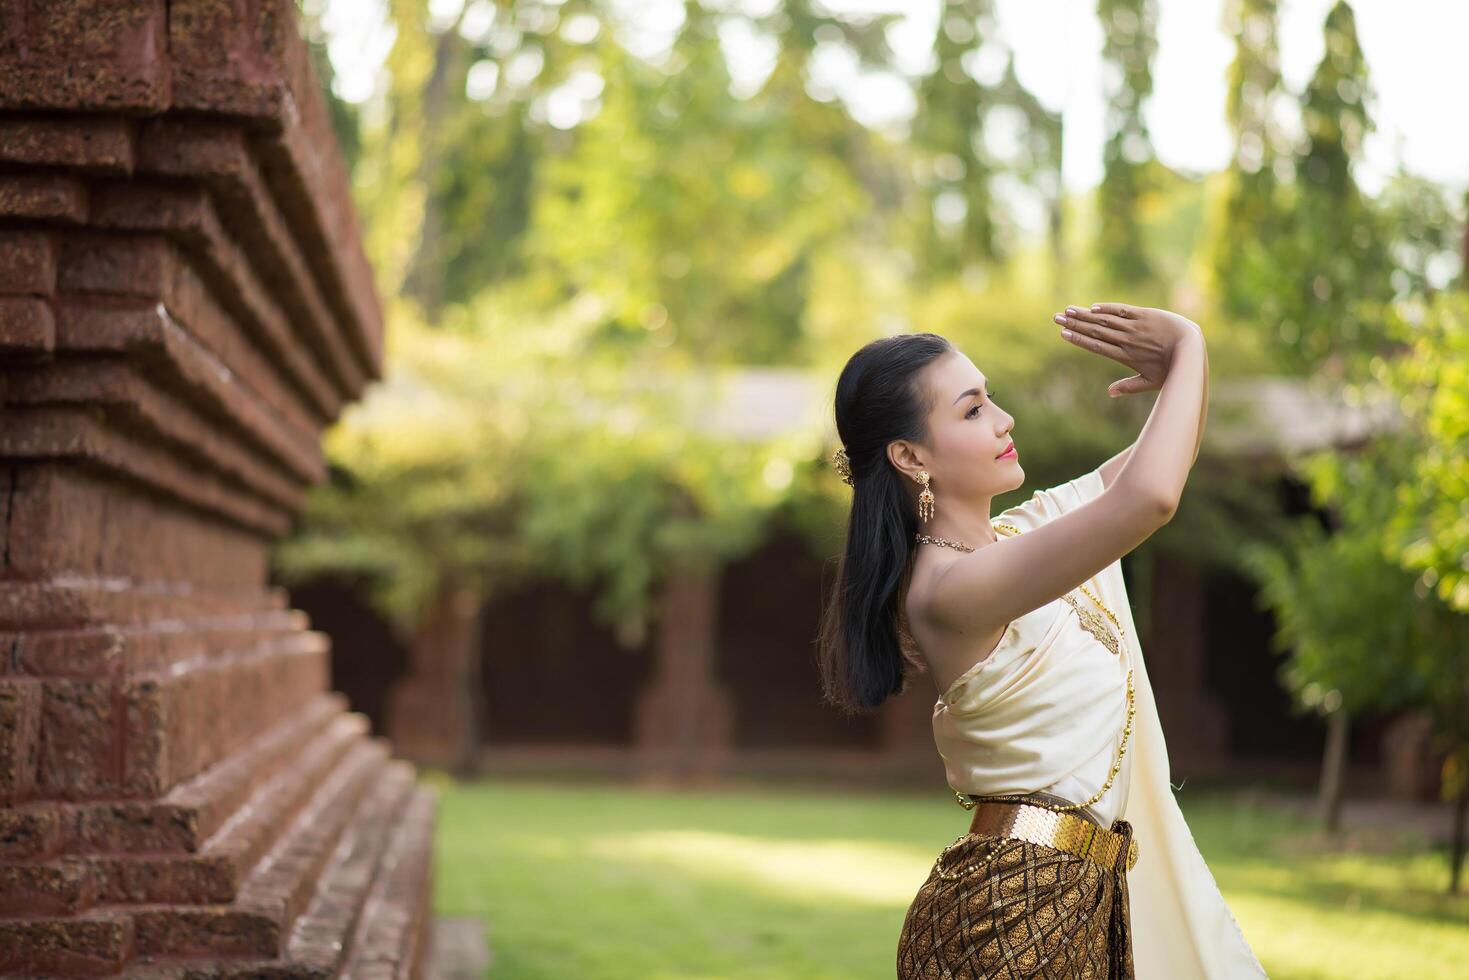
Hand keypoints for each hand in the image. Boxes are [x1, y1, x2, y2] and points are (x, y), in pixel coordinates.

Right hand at [1053, 302, 1202, 397]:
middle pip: (1095, 330)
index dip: (1078, 339)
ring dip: (1085, 314)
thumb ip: (1129, 386)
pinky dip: (1107, 308)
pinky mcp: (1145, 315)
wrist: (1192, 349)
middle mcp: (1127, 340)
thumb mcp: (1151, 382)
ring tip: (1068, 310)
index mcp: (1125, 356)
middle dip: (1074, 324)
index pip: (1096, 346)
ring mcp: (1135, 327)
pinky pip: (1122, 310)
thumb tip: (1109, 393)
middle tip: (1056, 318)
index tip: (1063, 334)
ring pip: (1105, 319)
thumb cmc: (1172, 370)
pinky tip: (1093, 307)